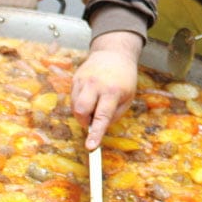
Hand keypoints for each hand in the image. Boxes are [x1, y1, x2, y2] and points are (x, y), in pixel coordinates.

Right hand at [71, 32, 141, 149]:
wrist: (114, 54)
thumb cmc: (124, 79)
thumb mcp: (128, 97)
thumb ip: (114, 115)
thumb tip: (98, 129)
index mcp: (112, 91)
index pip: (102, 116)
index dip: (95, 133)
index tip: (91, 147)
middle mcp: (96, 85)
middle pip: (81, 111)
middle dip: (84, 121)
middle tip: (92, 121)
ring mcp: (83, 80)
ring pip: (75, 106)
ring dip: (83, 112)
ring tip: (95, 103)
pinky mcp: (75, 78)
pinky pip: (73, 98)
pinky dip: (80, 103)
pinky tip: (90, 96)